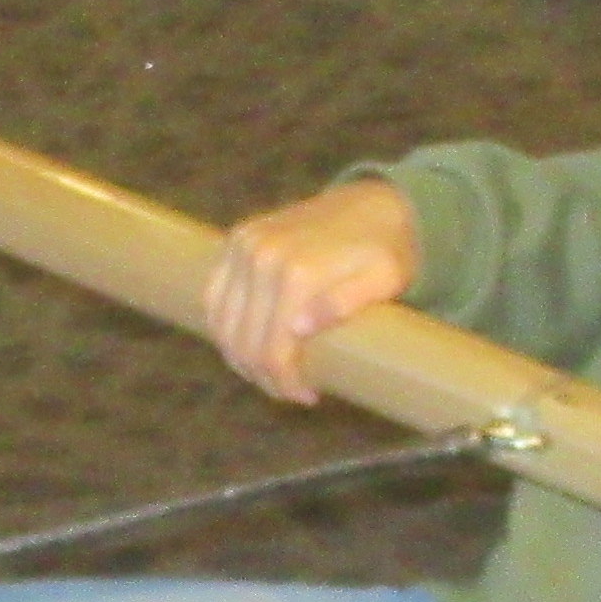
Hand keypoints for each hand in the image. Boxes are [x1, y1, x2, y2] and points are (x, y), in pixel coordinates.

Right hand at [207, 182, 418, 402]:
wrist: (379, 204)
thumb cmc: (387, 251)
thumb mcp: (384, 280)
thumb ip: (346, 302)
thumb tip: (299, 329)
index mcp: (297, 272)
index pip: (273, 349)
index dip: (286, 382)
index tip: (307, 397)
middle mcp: (262, 256)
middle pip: (243, 340)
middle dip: (263, 375)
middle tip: (288, 391)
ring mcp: (244, 244)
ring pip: (221, 320)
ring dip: (237, 354)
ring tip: (267, 372)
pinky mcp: (238, 238)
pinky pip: (213, 292)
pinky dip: (222, 324)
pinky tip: (243, 343)